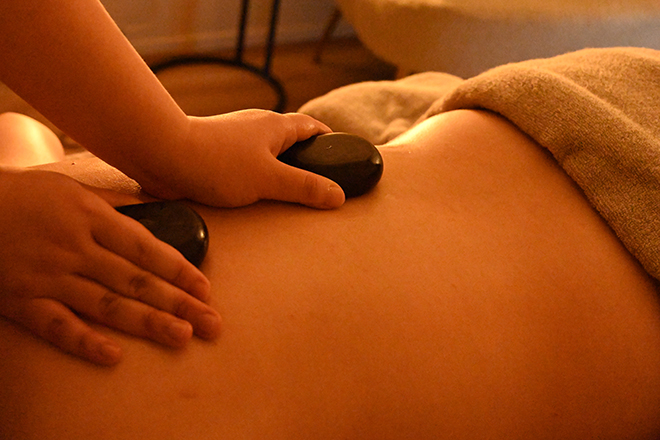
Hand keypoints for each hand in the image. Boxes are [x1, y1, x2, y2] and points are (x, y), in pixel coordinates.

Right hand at [0, 168, 220, 365]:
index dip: (179, 270)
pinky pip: (56, 325)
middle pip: (136, 280)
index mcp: (90, 217)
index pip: (146, 249)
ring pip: (106, 305)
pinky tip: (114, 356)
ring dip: (147, 322)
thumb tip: (156, 212)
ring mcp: (48, 276)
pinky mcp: (21, 300)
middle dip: (178, 303)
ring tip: (182, 337)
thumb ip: (114, 204)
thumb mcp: (71, 188)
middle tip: (211, 323)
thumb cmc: (23, 195)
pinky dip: (84, 341)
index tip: (205, 290)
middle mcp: (75, 248)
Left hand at [135, 110, 345, 208]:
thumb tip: (338, 195)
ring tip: (287, 194)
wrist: (163, 155)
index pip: (311, 127)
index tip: (341, 155)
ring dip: (278, 169)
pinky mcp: (217, 154)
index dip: (328, 140)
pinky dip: (256, 176)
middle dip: (305, 159)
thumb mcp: (269, 179)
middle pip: (290, 139)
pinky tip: (253, 195)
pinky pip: (245, 164)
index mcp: (276, 126)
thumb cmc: (218, 163)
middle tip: (317, 183)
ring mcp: (235, 139)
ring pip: (266, 153)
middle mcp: (257, 127)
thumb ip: (304, 187)